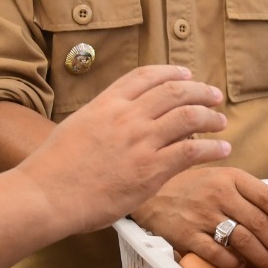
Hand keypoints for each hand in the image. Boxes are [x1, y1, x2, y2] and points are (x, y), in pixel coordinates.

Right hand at [20, 66, 229, 231]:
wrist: (44, 194)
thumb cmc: (53, 169)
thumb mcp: (76, 127)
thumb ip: (100, 120)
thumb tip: (112, 123)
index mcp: (106, 103)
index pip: (146, 76)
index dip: (172, 72)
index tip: (186, 75)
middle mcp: (126, 116)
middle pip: (175, 91)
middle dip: (200, 90)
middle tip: (214, 96)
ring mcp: (140, 141)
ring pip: (189, 116)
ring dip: (211, 117)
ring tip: (221, 122)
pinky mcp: (150, 170)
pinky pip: (192, 151)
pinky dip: (213, 147)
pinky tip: (223, 149)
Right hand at [134, 166, 267, 267]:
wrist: (150, 193)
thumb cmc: (192, 188)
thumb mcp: (220, 178)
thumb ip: (247, 194)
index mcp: (231, 177)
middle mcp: (219, 193)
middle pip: (260, 223)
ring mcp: (202, 215)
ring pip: (243, 241)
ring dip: (263, 260)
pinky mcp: (185, 234)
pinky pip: (217, 254)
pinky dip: (233, 264)